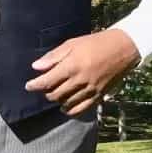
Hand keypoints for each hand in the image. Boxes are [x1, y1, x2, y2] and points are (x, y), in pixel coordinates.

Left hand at [25, 29, 139, 116]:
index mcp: (72, 66)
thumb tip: (36, 67)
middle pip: (55, 94)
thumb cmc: (96, 43)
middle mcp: (80, 80)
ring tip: (54, 94)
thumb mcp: (73, 43)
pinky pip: (81, 109)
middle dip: (45, 92)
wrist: (123, 48)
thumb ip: (54, 57)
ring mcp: (90, 90)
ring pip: (66, 103)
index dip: (35, 85)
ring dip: (57, 100)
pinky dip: (71, 110)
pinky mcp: (99, 96)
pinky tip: (65, 106)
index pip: (47, 81)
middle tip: (43, 87)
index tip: (28, 86)